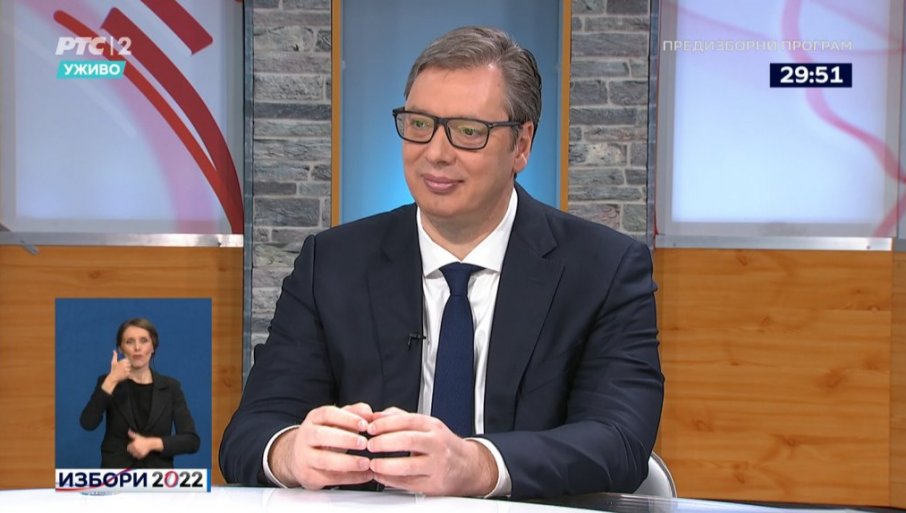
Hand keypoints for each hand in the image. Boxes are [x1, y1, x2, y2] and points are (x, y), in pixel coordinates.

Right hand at [102, 350, 130, 393]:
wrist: (113, 378)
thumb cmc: (113, 370)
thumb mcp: (113, 362)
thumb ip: (115, 356)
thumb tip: (114, 350)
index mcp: (122, 361)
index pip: (128, 360)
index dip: (125, 363)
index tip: (122, 366)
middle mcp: (124, 365)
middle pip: (130, 364)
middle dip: (127, 366)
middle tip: (122, 369)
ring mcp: (126, 370)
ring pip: (130, 368)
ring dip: (127, 370)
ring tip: (122, 372)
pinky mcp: (127, 374)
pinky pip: (130, 372)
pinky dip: (127, 373)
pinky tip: (123, 374)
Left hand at [127, 430, 161, 458]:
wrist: (151, 443)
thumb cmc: (144, 440)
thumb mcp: (138, 436)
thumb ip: (132, 434)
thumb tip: (128, 430)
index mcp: (133, 444)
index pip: (128, 448)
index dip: (131, 446)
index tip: (135, 445)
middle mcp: (135, 448)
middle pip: (131, 452)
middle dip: (133, 450)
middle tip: (138, 447)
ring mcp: (138, 452)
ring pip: (134, 455)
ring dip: (136, 453)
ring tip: (139, 450)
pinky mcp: (141, 455)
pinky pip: (137, 457)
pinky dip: (139, 456)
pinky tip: (141, 452)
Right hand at [269, 403, 374, 488]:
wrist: (299, 457)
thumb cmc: (324, 435)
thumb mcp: (337, 420)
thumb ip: (354, 413)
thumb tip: (369, 413)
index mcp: (314, 418)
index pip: (327, 414)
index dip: (347, 418)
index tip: (364, 425)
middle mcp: (306, 436)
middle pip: (321, 436)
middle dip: (344, 439)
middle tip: (364, 443)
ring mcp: (305, 457)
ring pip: (324, 460)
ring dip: (347, 462)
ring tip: (366, 463)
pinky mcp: (309, 476)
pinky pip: (330, 478)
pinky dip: (350, 477)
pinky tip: (365, 475)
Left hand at [365, 407, 497, 495]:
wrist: (468, 466)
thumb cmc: (443, 444)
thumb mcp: (426, 425)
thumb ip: (400, 418)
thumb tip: (375, 416)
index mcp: (433, 426)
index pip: (408, 420)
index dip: (386, 424)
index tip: (370, 428)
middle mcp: (437, 444)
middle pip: (408, 440)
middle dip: (385, 442)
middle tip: (369, 445)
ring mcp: (437, 465)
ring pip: (408, 465)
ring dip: (386, 465)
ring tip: (372, 464)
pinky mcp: (434, 484)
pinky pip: (409, 483)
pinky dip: (391, 480)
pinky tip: (381, 476)